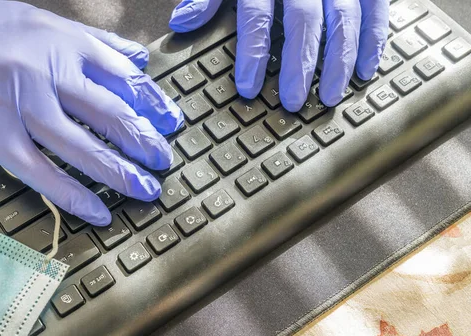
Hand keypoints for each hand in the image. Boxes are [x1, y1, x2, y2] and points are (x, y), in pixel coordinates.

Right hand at [0, 0, 182, 225]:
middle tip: (165, 161)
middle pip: (110, 114)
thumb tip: (141, 60)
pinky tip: (99, 212)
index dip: (154, 105)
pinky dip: (73, 196)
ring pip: (81, 147)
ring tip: (146, 189)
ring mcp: (21, 107)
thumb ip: (97, 43)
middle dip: (145, 142)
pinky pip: (42, 173)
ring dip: (119, 173)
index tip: (172, 124)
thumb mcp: (45, 22)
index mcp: (64, 44)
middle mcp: (47, 73)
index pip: (125, 78)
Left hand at [169, 0, 388, 110]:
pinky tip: (366, 70)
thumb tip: (182, 23)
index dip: (252, 54)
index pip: (257, 16)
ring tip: (330, 96)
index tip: (248, 88)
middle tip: (293, 102)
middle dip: (299, 66)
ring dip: (340, 61)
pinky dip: (374, 38)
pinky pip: (376, 8)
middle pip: (304, 22)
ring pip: (344, 18)